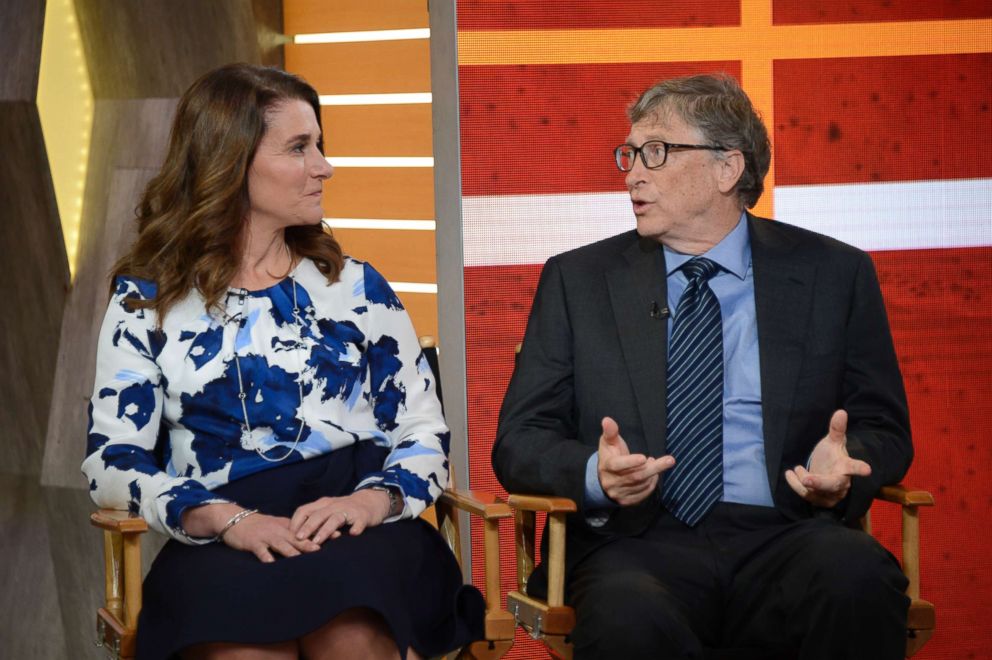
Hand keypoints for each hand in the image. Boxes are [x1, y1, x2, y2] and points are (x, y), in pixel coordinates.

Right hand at [181, 502, 319, 562]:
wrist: (234, 520)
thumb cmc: (258, 525)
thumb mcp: (276, 525)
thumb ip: (292, 532)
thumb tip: (311, 538)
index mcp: (285, 527)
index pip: (306, 530)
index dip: (321, 532)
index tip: (337, 536)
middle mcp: (278, 531)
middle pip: (296, 538)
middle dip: (310, 543)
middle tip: (323, 549)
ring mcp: (266, 537)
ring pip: (281, 545)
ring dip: (292, 552)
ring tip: (302, 558)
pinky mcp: (253, 543)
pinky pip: (261, 552)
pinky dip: (267, 558)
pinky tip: (273, 565)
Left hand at [289, 489, 391, 543]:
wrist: (371, 501)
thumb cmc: (345, 509)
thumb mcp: (328, 510)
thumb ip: (315, 519)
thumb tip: (295, 536)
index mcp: (323, 504)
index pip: (304, 510)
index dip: (296, 523)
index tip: (290, 536)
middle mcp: (334, 505)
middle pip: (318, 515)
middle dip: (307, 527)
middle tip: (299, 539)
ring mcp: (349, 510)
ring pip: (335, 519)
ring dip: (325, 530)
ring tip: (318, 541)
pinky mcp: (363, 516)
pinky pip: (358, 522)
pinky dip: (356, 527)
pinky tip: (353, 534)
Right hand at [598, 416, 673, 505]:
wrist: (602, 479)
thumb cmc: (609, 456)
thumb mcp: (608, 442)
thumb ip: (610, 432)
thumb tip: (607, 420)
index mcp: (606, 466)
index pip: (617, 465)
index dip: (630, 462)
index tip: (644, 457)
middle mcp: (611, 481)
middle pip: (635, 476)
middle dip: (654, 468)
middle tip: (670, 460)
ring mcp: (619, 493)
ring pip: (641, 485)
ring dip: (653, 474)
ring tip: (655, 463)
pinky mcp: (626, 501)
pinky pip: (643, 494)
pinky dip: (651, 484)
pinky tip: (653, 475)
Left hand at [785, 409, 871, 508]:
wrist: (827, 473)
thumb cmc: (832, 457)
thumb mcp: (833, 442)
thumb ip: (836, 429)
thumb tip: (841, 412)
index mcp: (846, 467)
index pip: (855, 467)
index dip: (860, 469)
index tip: (867, 469)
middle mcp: (841, 483)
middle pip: (832, 484)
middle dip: (819, 483)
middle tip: (807, 480)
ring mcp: (831, 494)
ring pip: (815, 492)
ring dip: (802, 480)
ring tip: (798, 468)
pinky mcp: (821, 501)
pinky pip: (806, 495)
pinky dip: (795, 485)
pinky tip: (790, 474)